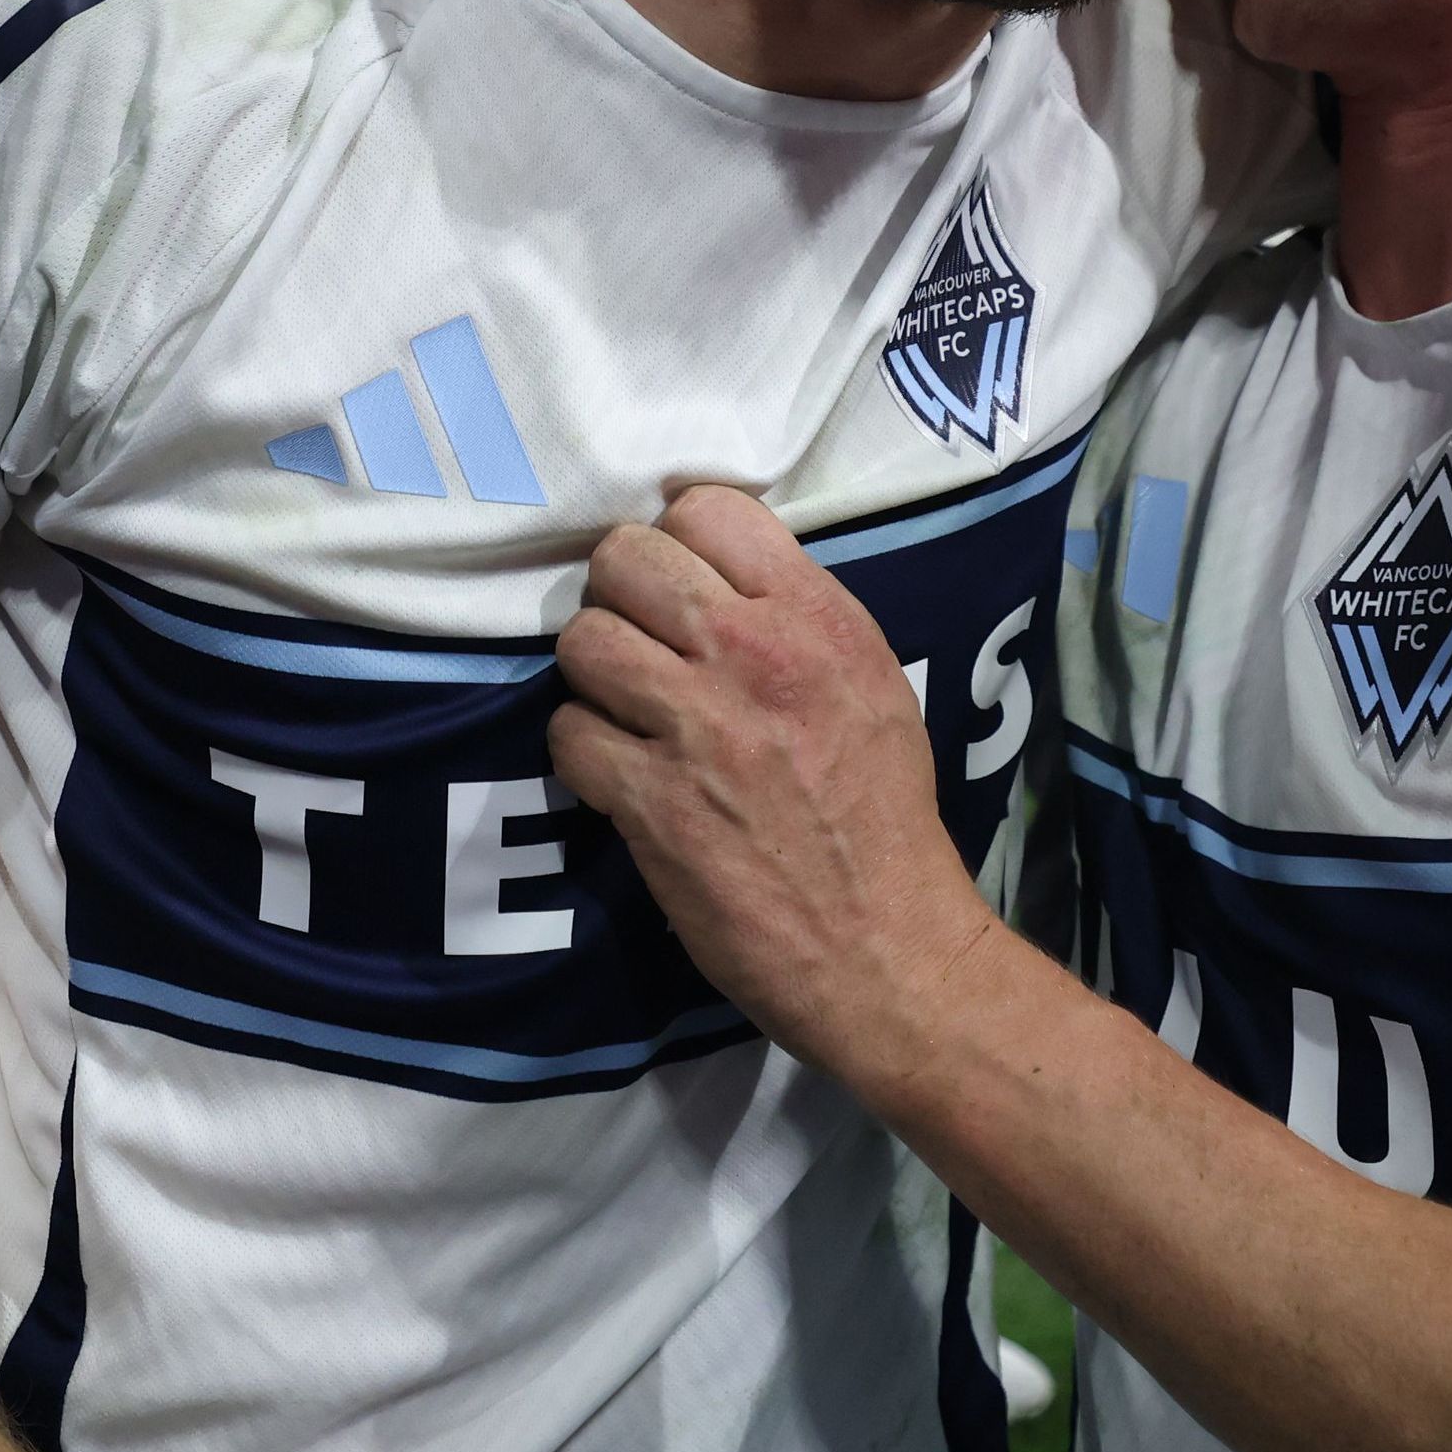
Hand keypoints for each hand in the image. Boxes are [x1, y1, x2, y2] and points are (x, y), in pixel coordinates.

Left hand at [548, 487, 1000, 1091]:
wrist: (883, 943)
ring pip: (583, 641)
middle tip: (638, 646)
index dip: (676, 541)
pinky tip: (616, 777)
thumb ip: (799, 621)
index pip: (706, 508)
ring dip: (592, 678)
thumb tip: (720, 583)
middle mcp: (753, 652)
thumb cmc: (883, 815)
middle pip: (625, 560)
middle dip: (618, 599)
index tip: (679, 586)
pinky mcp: (649, 799)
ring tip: (622, 712)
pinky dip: (583, 757)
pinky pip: (568, 734)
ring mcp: (696, 724)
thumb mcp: (873, 684)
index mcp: (816, 616)